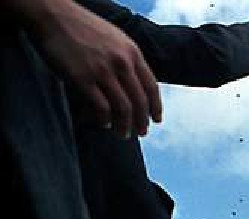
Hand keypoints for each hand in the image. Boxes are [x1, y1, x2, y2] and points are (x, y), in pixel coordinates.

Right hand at [26, 0, 161, 136]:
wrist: (53, 15)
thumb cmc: (82, 27)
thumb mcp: (115, 38)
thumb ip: (127, 59)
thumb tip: (135, 85)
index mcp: (132, 52)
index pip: (151, 87)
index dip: (155, 107)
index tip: (156, 120)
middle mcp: (121, 62)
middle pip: (139, 101)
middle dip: (142, 121)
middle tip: (141, 133)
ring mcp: (102, 70)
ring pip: (123, 108)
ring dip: (125, 126)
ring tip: (123, 134)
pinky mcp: (82, 78)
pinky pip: (101, 107)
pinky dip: (105, 119)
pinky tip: (104, 123)